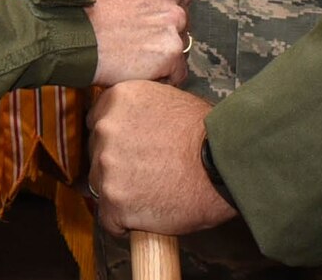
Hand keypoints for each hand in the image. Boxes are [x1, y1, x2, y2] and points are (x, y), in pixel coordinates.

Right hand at [80, 0, 191, 85]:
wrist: (72, 39)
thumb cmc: (83, 10)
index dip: (163, 6)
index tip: (149, 17)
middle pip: (182, 13)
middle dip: (166, 27)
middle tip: (141, 38)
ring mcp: (174, 18)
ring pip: (181, 41)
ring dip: (164, 50)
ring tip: (137, 55)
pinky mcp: (172, 49)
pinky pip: (179, 69)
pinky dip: (165, 74)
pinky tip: (144, 72)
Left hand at [89, 82, 235, 235]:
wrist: (224, 164)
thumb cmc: (206, 135)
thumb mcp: (168, 100)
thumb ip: (139, 111)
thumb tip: (130, 124)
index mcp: (117, 99)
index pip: (98, 122)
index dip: (116, 140)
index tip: (132, 150)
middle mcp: (105, 129)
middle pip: (98, 155)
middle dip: (118, 166)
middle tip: (147, 171)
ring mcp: (107, 166)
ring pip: (101, 187)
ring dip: (121, 193)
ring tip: (152, 191)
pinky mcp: (113, 202)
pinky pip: (109, 219)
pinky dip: (126, 221)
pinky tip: (149, 212)